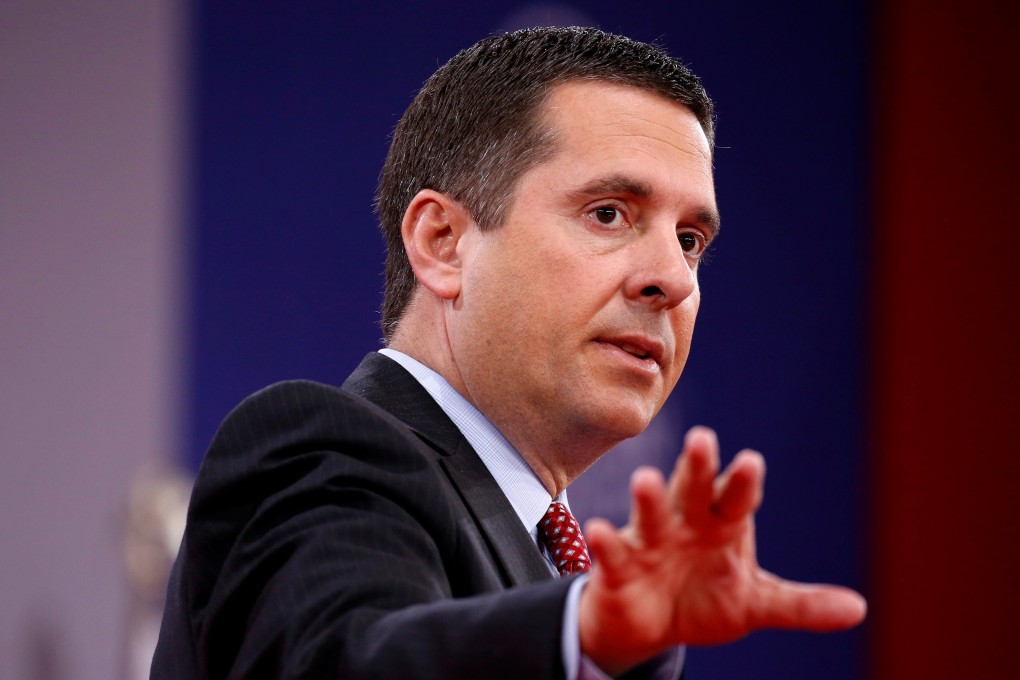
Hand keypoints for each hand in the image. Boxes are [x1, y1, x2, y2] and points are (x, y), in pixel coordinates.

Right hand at [577, 426, 866, 675]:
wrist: (651, 623)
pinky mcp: (618, 564)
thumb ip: (800, 605)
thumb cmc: (706, 599)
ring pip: (650, 513)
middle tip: (702, 440)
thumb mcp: (755, 603)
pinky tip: (600, 530)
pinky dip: (606, 542)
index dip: (742, 481)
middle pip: (692, 488)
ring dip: (649, 498)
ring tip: (646, 481)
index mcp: (722, 523)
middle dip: (696, 466)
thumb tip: (860, 610)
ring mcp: (650, 540)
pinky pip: (613, 551)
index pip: (736, 497)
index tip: (750, 462)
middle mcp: (685, 521)